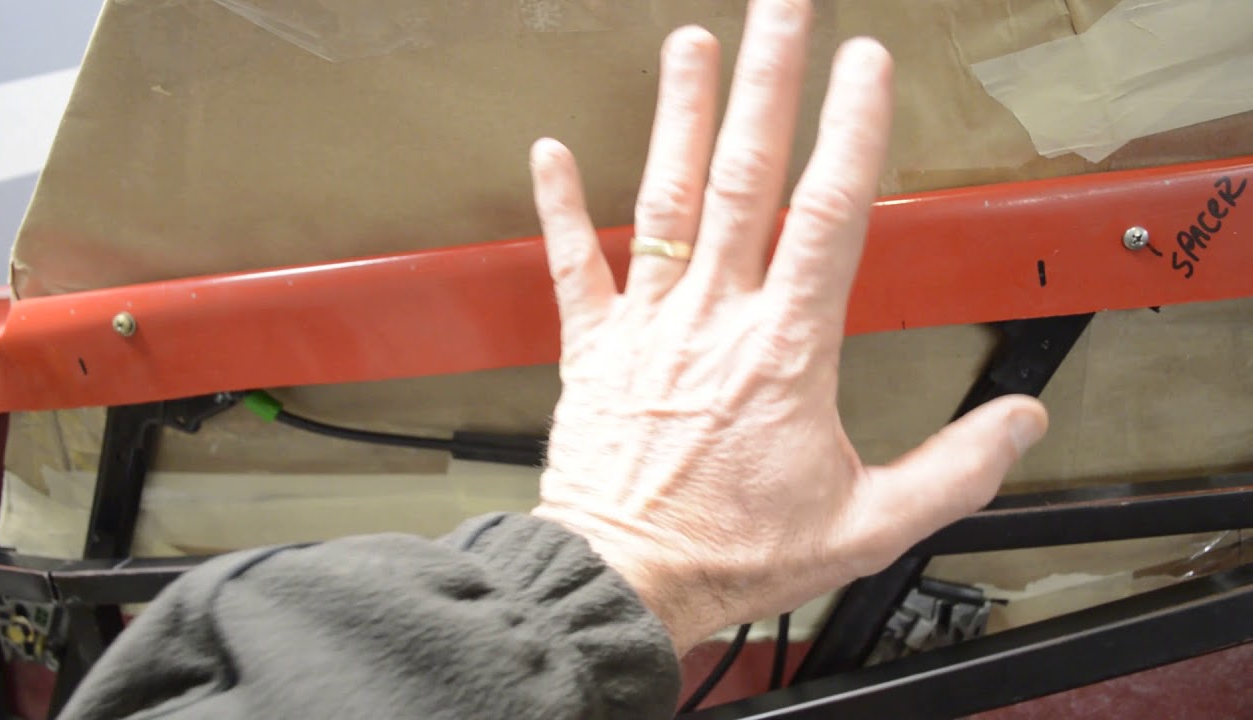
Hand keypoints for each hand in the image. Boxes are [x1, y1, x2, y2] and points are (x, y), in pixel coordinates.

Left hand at [528, 0, 1046, 655]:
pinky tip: (549, 152)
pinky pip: (572, 266)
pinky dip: (560, 208)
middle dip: (768, 86)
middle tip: (780, 11)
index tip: (864, 65)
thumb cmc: (734, 554)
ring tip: (690, 45)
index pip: (827, 216)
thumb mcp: (867, 525)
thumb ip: (953, 470)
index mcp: (785, 350)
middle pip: (746, 180)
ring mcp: (646, 327)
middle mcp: (714, 319)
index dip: (850, 132)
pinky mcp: (590, 350)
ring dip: (679, 118)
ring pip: (666, 201)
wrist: (625, 583)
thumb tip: (1022, 423)